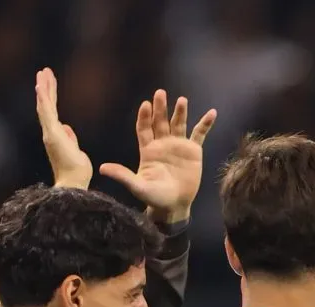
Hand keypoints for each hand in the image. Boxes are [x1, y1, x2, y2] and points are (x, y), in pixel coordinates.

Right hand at [36, 67, 91, 188]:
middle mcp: (50, 133)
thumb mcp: (76, 151)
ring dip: (43, 89)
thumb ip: (70, 139)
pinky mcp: (52, 134)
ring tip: (42, 73)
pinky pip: (46, 113)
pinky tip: (40, 86)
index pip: (52, 112)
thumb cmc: (76, 172)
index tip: (49, 82)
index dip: (50, 96)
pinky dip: (43, 99)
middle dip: (45, 88)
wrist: (74, 183)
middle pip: (46, 106)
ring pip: (44, 106)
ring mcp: (50, 133)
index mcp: (56, 136)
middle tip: (44, 71)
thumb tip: (67, 128)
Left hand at [100, 89, 216, 222]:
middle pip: (160, 121)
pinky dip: (205, 124)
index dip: (144, 117)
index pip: (144, 128)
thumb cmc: (155, 197)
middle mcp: (162, 144)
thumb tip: (102, 168)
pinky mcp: (193, 151)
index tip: (145, 105)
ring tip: (182, 100)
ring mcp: (178, 146)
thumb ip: (122, 175)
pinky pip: (199, 134)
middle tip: (160, 93)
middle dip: (160, 108)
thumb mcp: (138, 187)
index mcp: (148, 150)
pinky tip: (212, 113)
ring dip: (180, 112)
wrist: (174, 206)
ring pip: (178, 124)